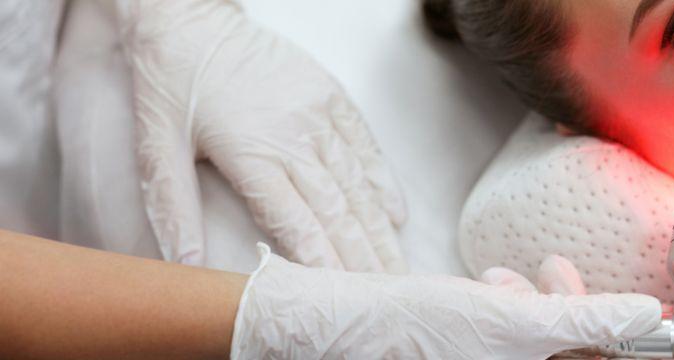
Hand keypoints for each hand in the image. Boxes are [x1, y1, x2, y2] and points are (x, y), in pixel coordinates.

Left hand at [114, 0, 405, 270]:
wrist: (191, 16)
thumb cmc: (170, 79)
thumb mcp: (155, 143)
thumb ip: (172, 207)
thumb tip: (185, 263)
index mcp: (251, 153)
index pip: (297, 222)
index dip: (324, 263)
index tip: (344, 294)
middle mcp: (294, 136)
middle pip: (338, 210)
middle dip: (364, 257)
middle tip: (386, 291)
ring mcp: (318, 113)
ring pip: (358, 183)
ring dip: (379, 229)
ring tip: (398, 265)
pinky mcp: (331, 95)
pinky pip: (365, 145)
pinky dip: (383, 182)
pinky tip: (396, 213)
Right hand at [231, 245, 661, 359]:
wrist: (353, 324)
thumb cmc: (418, 326)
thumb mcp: (512, 320)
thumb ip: (585, 318)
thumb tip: (645, 314)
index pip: (600, 359)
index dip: (623, 335)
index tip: (637, 308)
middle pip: (574, 349)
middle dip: (566, 305)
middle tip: (552, 272)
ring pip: (544, 338)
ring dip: (534, 301)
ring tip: (502, 280)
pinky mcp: (479, 356)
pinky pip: (514, 336)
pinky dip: (510, 307)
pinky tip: (489, 287)